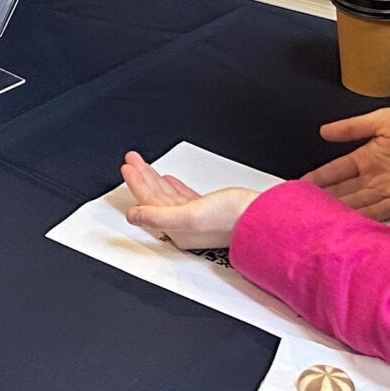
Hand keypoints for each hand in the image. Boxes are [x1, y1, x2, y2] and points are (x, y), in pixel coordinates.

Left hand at [121, 151, 254, 250]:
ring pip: (167, 195)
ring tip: (143, 165)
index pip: (149, 203)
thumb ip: (158, 214)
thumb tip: (132, 215)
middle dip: (142, 178)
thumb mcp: (189, 215)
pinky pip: (181, 196)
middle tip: (132, 161)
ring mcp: (196, 218)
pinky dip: (172, 186)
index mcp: (177, 229)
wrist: (261, 218)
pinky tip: (167, 180)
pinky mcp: (207, 210)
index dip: (136, 183)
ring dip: (154, 178)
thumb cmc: (232, 218)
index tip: (128, 167)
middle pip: (155, 198)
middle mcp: (184, 226)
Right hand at [301, 109, 389, 219]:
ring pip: (355, 204)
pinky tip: (345, 224)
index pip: (336, 170)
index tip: (298, 186)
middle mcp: (373, 177)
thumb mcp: (383, 119)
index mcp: (367, 155)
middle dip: (322, 200)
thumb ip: (353, 127)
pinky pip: (377, 213)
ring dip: (337, 212)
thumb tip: (323, 131)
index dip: (318, 178)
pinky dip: (361, 219)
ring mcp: (387, 191)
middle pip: (342, 191)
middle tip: (299, 210)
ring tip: (315, 220)